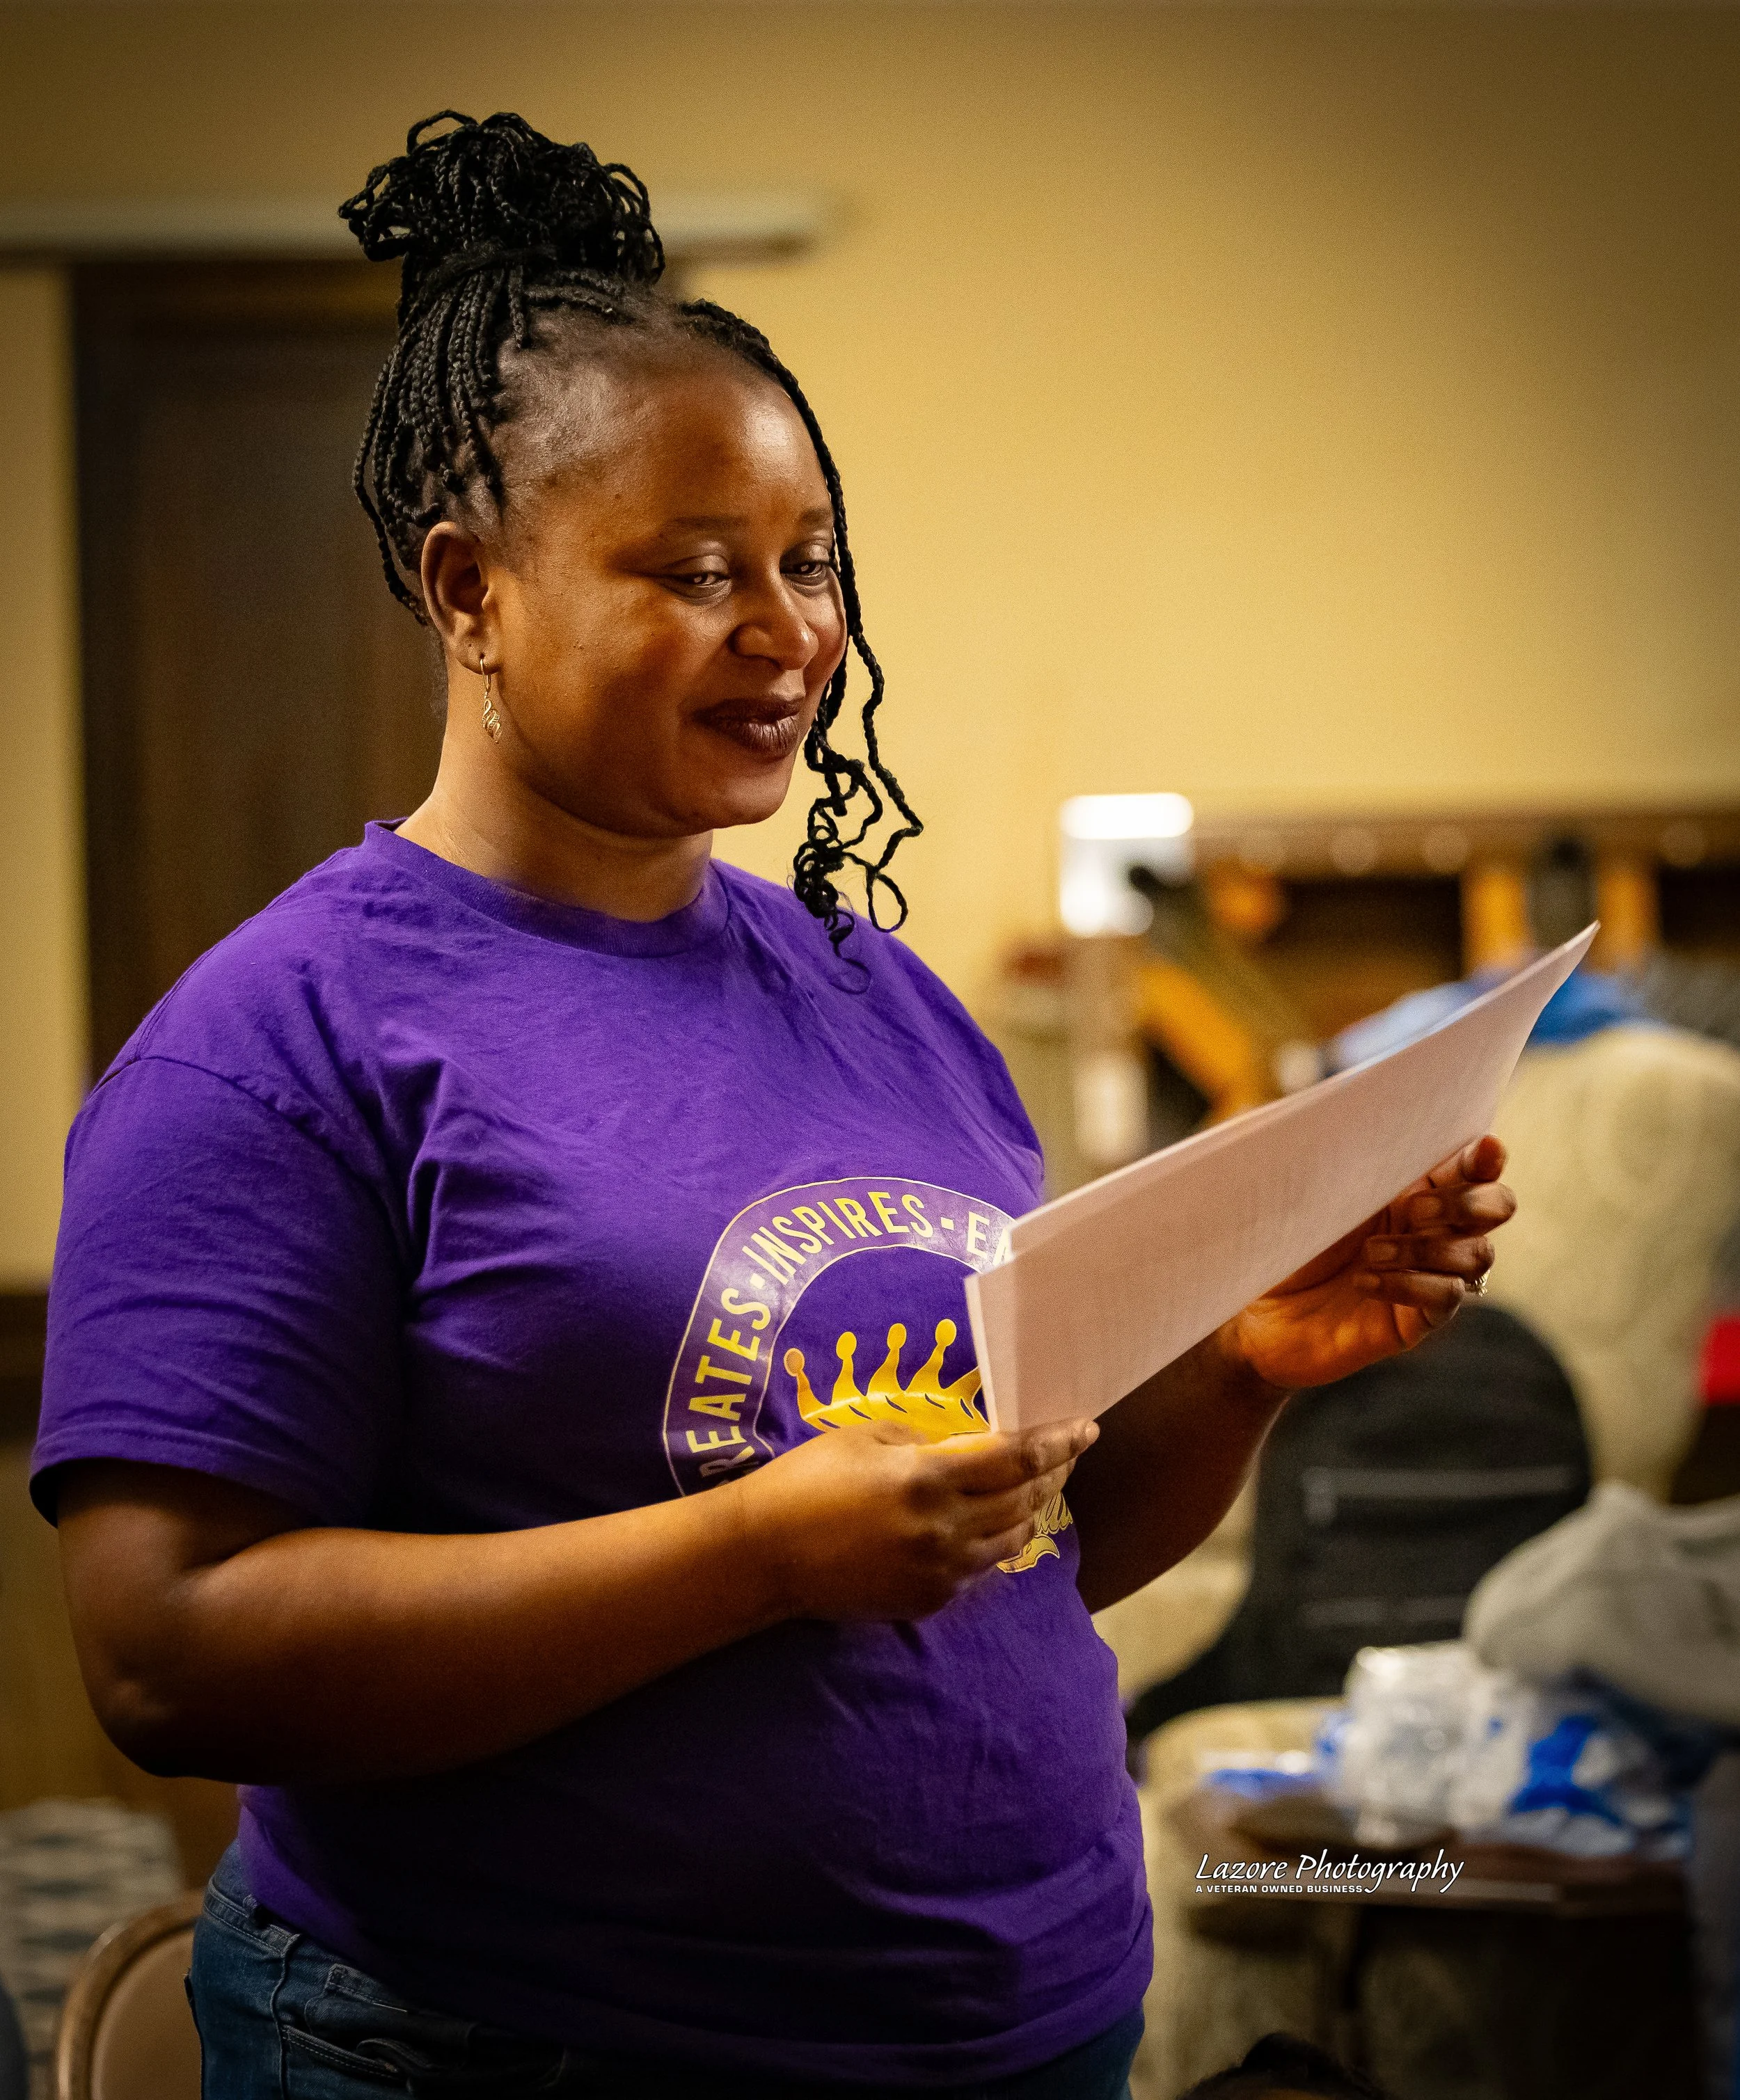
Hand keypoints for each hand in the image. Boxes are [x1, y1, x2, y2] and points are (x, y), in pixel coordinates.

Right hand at [737, 1417, 1098, 1621]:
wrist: (765, 1555)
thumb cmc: (808, 1481)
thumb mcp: (867, 1437)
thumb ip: (928, 1440)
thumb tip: (973, 1444)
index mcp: (928, 1478)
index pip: (1018, 1459)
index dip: (1058, 1442)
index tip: (1086, 1427)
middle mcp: (944, 1529)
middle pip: (1026, 1498)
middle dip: (1054, 1472)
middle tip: (1066, 1452)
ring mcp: (939, 1571)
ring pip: (1013, 1538)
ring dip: (1029, 1508)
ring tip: (1031, 1486)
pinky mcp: (928, 1600)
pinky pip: (981, 1568)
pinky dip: (993, 1542)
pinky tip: (984, 1523)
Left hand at [1227, 1135, 1515, 1391]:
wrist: (1252, 1310)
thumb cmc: (1279, 1238)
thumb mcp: (1305, 1188)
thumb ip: (1334, 1150)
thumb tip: (1345, 1103)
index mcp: (1412, 1184)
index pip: (1472, 1163)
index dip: (1487, 1156)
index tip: (1484, 1149)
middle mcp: (1431, 1227)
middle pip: (1498, 1205)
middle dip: (1469, 1202)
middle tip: (1414, 1208)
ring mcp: (1429, 1274)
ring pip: (1477, 1254)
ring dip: (1427, 1248)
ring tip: (1370, 1253)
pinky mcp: (1417, 1319)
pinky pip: (1446, 1298)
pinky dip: (1409, 1285)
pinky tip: (1363, 1282)